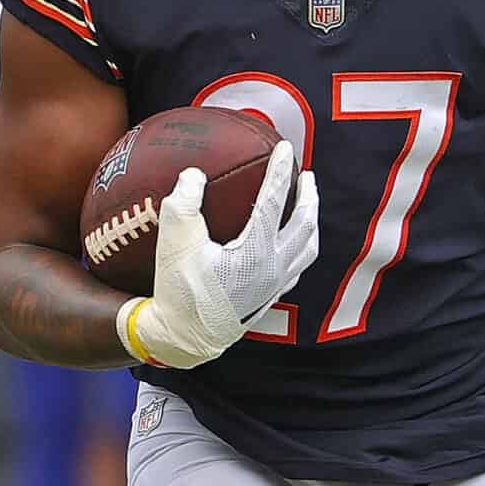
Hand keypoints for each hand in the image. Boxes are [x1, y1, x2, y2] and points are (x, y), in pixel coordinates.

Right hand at [127, 149, 320, 370]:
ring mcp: (273, 287)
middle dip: (309, 197)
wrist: (183, 338)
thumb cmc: (178, 292)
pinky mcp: (267, 300)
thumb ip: (183, 203)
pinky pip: (295, 269)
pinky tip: (289, 246)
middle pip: (305, 226)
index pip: (274, 202)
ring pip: (307, 250)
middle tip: (307, 175)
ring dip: (310, 224)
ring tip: (306, 208)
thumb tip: (194, 174)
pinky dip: (299, 250)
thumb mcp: (174, 243)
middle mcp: (273, 268)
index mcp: (255, 252)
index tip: (286, 147)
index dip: (281, 171)